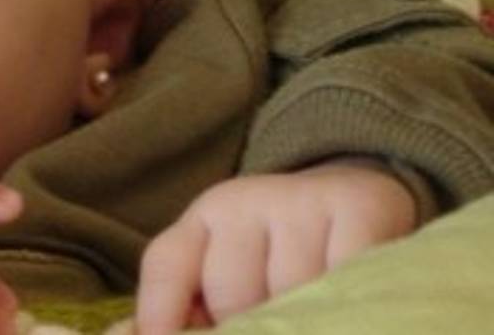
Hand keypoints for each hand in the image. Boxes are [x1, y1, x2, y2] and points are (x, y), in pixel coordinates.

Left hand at [135, 162, 415, 333]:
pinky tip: (350, 308)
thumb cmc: (277, 254)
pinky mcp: (357, 206)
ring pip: (291, 291)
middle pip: (230, 293)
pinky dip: (348, 306)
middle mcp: (241, 202)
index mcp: (201, 220)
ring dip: (305, 322)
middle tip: (271, 327)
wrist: (354, 195)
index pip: (166, 266)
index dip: (160, 317)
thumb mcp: (225, 272)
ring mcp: (299, 201)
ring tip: (314, 320)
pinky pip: (345, 274)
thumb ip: (184, 312)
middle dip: (249, 330)